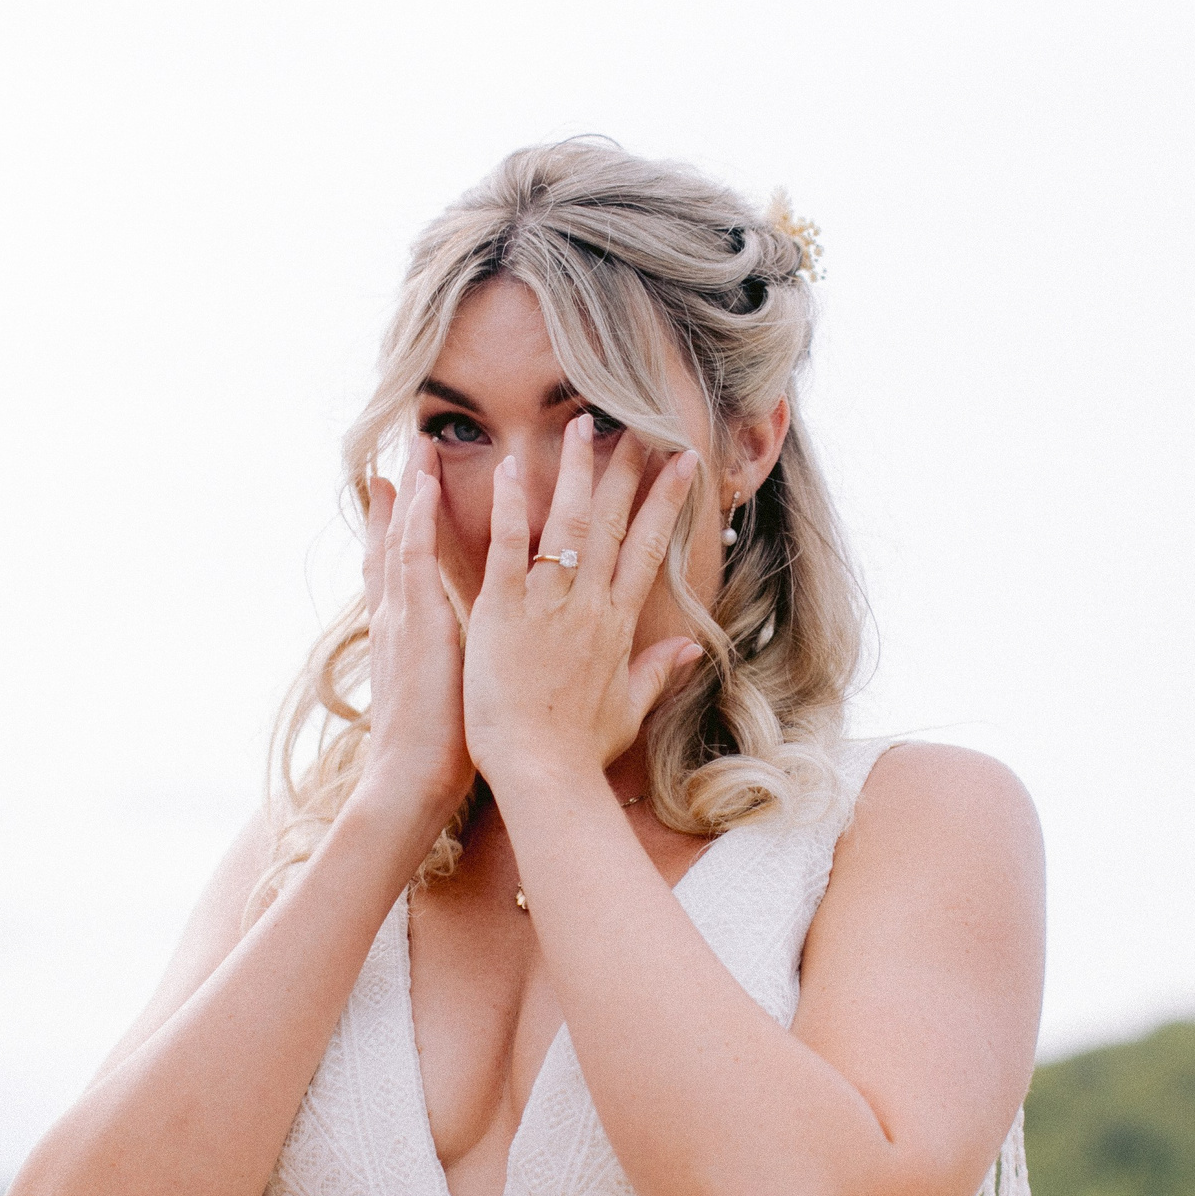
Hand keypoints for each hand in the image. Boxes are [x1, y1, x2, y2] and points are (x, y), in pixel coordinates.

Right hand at [354, 438, 471, 815]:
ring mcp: (404, 616)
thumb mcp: (454, 698)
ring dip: (414, 489)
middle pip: (401, 542)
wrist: (411, 781)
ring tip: (419, 444)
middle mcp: (401, 617)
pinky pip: (415, 561)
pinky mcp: (416, 625)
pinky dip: (415, 521)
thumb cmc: (441, 751)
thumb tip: (485, 655)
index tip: (415, 490)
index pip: (410, 570)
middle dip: (406, 495)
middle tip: (411, 449)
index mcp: (412, 635)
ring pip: (406, 538)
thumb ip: (467, 666)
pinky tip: (421, 485)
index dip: (411, 528)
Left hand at [463, 417, 700, 792]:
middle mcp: (588, 604)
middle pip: (615, 522)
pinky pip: (509, 548)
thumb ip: (657, 671)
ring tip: (581, 424)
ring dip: (577, 470)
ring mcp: (547, 604)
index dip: (665, 500)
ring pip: (568, 522)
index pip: (649, 547)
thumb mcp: (628, 709)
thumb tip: (692, 648)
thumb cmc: (579, 750)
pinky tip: (515, 466)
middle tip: (636, 422)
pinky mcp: (502, 612)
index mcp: (616, 623)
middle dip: (628, 468)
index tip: (681, 461)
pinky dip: (514, 506)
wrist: (542, 773)